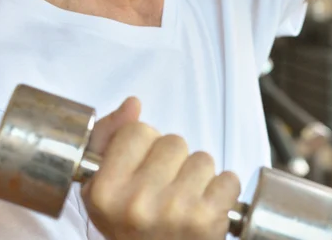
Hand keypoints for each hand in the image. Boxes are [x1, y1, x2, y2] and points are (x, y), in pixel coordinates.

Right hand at [81, 98, 240, 239]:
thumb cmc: (130, 227)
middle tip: (163, 191)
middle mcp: (137, 201)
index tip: (140, 171)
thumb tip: (132, 104)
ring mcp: (174, 210)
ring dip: (198, 177)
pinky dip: (223, 192)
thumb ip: (109, 138)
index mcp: (106, 190)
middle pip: (173, 141)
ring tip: (184, 202)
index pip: (137, 130)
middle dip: (173, 160)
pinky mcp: (207, 220)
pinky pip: (229, 178)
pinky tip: (205, 209)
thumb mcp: (102, 188)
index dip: (143, 146)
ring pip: (202, 158)